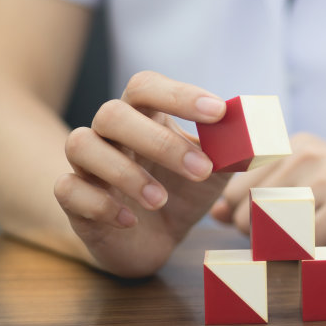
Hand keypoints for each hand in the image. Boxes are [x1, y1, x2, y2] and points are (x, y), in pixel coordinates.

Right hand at [54, 71, 229, 276]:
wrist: (153, 239)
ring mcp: (86, 164)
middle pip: (112, 113)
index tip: (218, 112)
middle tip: (201, 170)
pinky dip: (99, 203)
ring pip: (81, 144)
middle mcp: (109, 133)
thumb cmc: (182, 193)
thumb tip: (257, 137)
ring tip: (161, 201)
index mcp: (144, 116)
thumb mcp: (214, 172)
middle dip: (160, 142)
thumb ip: (232, 153)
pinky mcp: (72, 198)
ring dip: (126, 172)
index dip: (179, 95)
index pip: (147, 86)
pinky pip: (67, 189)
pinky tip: (129, 220)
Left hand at [211, 133, 325, 249]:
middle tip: (290, 240)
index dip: (237, 213)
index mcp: (296, 144)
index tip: (260, 225)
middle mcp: (309, 152)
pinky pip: (310, 241)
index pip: (235, 183)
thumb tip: (215, 212)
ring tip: (316, 240)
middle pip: (247, 206)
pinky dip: (315, 254)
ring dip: (284, 246)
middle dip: (256, 234)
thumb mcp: (320, 186)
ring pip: (274, 224)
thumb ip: (269, 194)